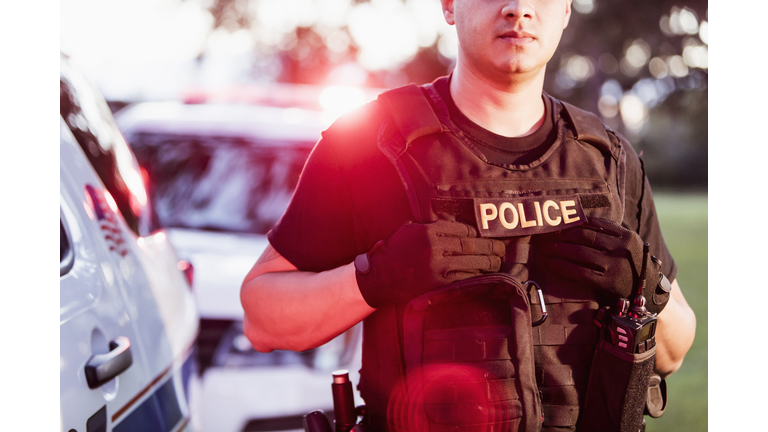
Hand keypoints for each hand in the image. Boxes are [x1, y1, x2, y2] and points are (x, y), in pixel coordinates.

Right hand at [355, 220, 505, 307]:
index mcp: (428, 231)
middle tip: (501, 249)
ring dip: (488, 263)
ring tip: (497, 262)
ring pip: (471, 263)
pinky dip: (476, 277)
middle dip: (490, 247)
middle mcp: (434, 247)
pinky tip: (484, 276)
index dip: (476, 234)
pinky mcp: (437, 285)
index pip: (461, 229)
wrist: (377, 278)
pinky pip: (463, 280)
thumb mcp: (409, 231)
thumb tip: (454, 227)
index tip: (482, 237)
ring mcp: (437, 267)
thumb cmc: (392, 253)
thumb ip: (430, 227)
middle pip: (471, 245)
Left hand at [534, 217, 669, 313]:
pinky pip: (580, 272)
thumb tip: (575, 223)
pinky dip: (563, 267)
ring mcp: (615, 266)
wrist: (647, 293)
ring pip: (580, 253)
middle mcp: (622, 249)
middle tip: (542, 237)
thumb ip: (608, 234)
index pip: (593, 223)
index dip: (571, 223)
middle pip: (583, 237)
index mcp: (626, 235)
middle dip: (560, 236)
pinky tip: (552, 263)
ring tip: (543, 249)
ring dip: (558, 249)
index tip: (555, 224)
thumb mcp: (626, 246)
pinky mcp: (608, 283)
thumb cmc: (630, 266)